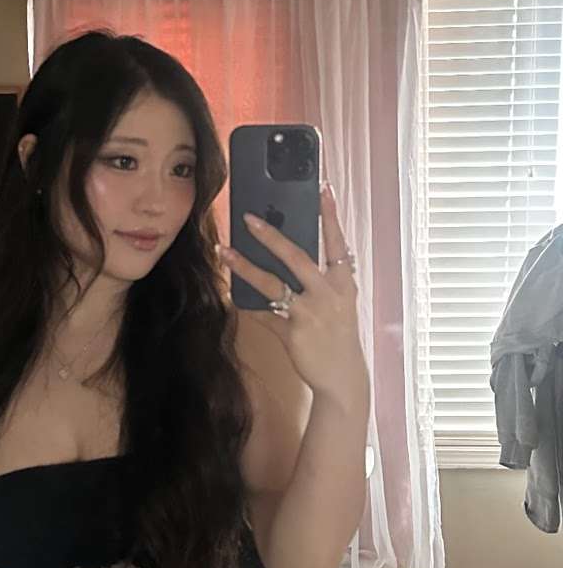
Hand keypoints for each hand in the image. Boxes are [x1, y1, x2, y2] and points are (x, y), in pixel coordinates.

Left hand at [220, 185, 368, 406]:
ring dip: (244, 266)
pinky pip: (263, 313)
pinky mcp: (294, 331)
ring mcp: (311, 313)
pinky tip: (230, 295)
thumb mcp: (336, 305)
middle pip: (297, 257)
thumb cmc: (337, 336)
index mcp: (344, 283)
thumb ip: (316, 283)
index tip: (323, 189)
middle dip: (270, 236)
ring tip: (223, 251)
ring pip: (272, 283)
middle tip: (247, 218)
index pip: (337, 243)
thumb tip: (281, 259)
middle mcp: (329, 294)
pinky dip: (246, 304)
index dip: (331, 216)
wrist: (343, 378)